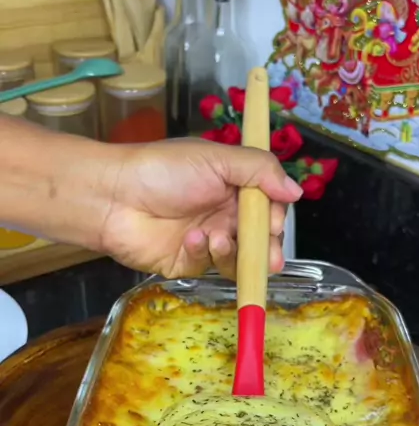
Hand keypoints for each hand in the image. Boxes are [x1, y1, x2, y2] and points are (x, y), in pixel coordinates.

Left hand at [100, 138, 302, 278]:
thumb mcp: (217, 159)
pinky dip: (202, 254)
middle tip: (268, 256)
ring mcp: (206, 242)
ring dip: (234, 252)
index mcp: (233, 188)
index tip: (275, 223)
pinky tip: (190, 239)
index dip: (276, 219)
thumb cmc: (164, 169)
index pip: (268, 209)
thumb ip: (260, 170)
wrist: (114, 196)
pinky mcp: (186, 264)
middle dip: (266, 250)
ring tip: (218, 238)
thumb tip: (296, 190)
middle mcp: (223, 216)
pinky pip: (207, 267)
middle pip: (258, 241)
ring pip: (237, 260)